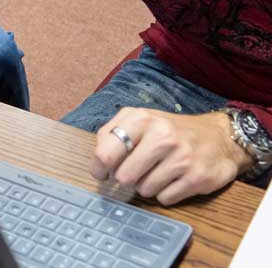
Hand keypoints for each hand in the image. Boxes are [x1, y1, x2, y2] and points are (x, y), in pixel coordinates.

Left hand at [91, 108, 253, 204]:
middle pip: (124, 176)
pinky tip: (175, 179)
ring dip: (148, 186)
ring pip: (144, 190)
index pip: (105, 151)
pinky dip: (166, 194)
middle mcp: (161, 135)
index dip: (100, 167)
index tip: (102, 173)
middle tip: (138, 170)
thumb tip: (98, 163)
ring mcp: (180, 156)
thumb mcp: (141, 120)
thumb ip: (114, 134)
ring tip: (161, 170)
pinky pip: (164, 199)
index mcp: (141, 118)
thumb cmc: (171, 131)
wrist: (219, 137)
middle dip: (128, 178)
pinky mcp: (195, 177)